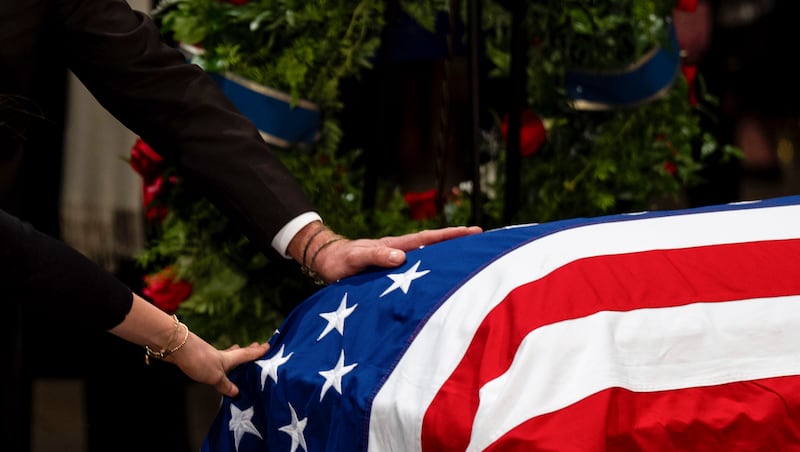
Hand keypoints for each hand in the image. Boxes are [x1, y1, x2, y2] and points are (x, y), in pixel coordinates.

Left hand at [167, 334, 268, 396]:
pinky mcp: (200, 358)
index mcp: (229, 358)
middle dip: (248, 350)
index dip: (257, 352)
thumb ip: (225, 385)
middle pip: (238, 353)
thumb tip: (236, 392)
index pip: (247, 355)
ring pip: (227, 355)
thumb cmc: (200, 360)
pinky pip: (216, 361)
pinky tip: (217, 365)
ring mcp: (211, 356)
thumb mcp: (215, 377)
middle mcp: (222, 355)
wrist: (177, 348)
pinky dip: (221, 361)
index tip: (268, 346)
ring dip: (234, 354)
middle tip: (256, 346)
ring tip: (238, 351)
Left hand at [293, 224, 481, 283]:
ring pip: (428, 258)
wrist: (326, 262)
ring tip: (471, 262)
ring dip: (448, 258)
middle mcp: (401, 251)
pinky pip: (418, 271)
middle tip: (484, 243)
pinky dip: (432, 271)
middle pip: (435, 245)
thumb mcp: (356, 258)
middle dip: (458, 243)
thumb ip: (376, 256)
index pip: (429, 239)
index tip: (474, 231)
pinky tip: (441, 281)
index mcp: (396, 245)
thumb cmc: (340, 261)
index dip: (451, 235)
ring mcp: (398, 261)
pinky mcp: (392, 272)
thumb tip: (402, 258)